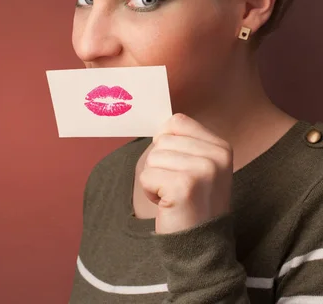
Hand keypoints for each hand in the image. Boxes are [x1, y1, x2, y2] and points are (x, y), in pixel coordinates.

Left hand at [139, 113, 233, 233]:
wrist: (201, 245)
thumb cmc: (193, 203)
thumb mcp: (199, 167)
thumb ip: (184, 143)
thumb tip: (160, 127)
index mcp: (221, 146)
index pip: (176, 122)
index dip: (167, 145)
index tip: (180, 169)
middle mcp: (217, 156)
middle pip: (161, 140)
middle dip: (159, 165)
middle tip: (177, 187)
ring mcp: (203, 170)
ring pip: (152, 158)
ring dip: (154, 179)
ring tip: (173, 196)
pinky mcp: (184, 186)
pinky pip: (146, 176)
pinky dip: (150, 192)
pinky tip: (168, 204)